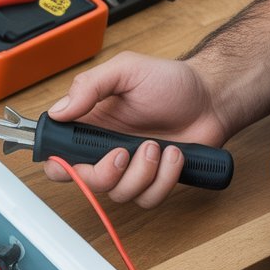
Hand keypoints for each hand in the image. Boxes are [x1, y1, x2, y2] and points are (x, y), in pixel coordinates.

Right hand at [43, 52, 232, 207]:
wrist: (212, 98)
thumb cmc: (171, 82)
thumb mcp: (126, 70)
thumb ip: (89, 86)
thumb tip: (58, 111)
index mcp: (91, 127)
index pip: (58, 157)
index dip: (59, 164)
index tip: (73, 157)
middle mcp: (105, 152)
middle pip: (85, 183)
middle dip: (104, 174)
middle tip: (124, 152)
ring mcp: (129, 170)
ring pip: (119, 194)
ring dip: (142, 172)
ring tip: (158, 146)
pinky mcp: (152, 182)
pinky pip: (147, 199)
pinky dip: (164, 178)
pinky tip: (174, 155)